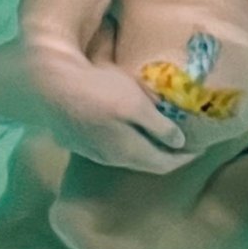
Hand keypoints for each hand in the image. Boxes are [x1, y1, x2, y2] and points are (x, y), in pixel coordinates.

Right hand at [25, 39, 189, 170]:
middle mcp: (110, 158)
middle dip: (163, 153)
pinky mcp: (73, 137)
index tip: (199, 148)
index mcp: (129, 152)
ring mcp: (88, 149)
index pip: (164, 164)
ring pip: (122, 153)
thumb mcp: (136, 105)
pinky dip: (120, 138)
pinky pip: (104, 143)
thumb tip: (179, 142)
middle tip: (180, 141)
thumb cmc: (98, 91)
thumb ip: (159, 126)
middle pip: (144, 161)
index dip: (184, 158)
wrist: (49, 84)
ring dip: (141, 146)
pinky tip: (118, 125)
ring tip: (151, 132)